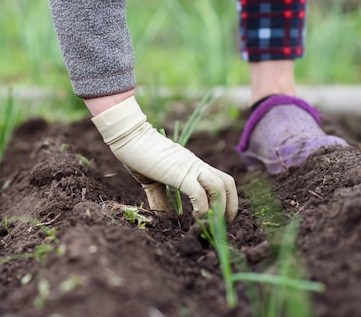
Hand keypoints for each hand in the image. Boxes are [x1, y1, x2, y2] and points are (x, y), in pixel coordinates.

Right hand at [92, 96, 237, 220]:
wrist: (130, 138)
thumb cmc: (138, 155)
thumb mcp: (152, 181)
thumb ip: (160, 197)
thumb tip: (164, 216)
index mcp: (193, 166)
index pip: (221, 180)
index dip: (226, 199)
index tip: (220, 216)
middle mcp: (196, 166)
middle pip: (227, 183)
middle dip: (230, 206)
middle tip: (223, 224)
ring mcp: (190, 169)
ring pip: (219, 187)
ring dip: (220, 208)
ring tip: (210, 223)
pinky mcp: (180, 174)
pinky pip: (199, 194)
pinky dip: (202, 208)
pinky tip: (194, 216)